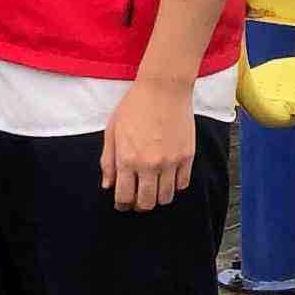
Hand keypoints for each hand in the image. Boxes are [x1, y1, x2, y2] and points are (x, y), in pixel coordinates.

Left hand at [103, 76, 198, 210]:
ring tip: (154, 188)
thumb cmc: (135, 106)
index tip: (122, 203)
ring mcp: (171, 162)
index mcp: (128, 160)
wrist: (164, 88)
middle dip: (140, 205)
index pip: (125, 197)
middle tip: (138, 199)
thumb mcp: (112, 131)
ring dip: (158, 197)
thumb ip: (108, 160)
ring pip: (166, 197)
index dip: (122, 204)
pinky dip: (175, 185)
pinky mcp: (187, 156)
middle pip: (147, 203)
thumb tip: (108, 185)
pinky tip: (168, 177)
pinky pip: (182, 184)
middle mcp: (150, 165)